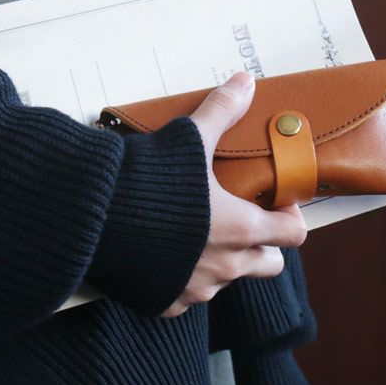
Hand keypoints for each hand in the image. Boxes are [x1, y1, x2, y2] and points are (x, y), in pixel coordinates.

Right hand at [162, 72, 306, 316]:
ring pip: (227, 280)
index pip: (294, 234)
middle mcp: (225, 266)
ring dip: (222, 260)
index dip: (289, 216)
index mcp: (241, 228)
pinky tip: (165, 252)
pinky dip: (184, 278)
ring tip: (196, 232)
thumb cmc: (148, 179)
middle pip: (269, 263)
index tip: (272, 202)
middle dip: (262, 243)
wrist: (91, 217)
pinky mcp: (165, 303)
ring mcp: (195, 289)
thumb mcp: (189, 139)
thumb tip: (246, 81)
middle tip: (240, 218)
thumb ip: (222, 111)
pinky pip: (187, 296)